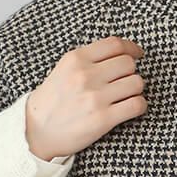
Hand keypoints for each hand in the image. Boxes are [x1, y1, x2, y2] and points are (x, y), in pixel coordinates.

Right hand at [24, 36, 147, 160]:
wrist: (36, 131)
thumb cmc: (52, 101)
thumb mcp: (63, 69)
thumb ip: (88, 59)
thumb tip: (121, 53)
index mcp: (75, 59)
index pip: (115, 44)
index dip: (131, 48)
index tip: (136, 54)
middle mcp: (85, 75)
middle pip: (128, 63)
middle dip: (130, 72)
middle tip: (125, 80)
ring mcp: (95, 97)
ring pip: (136, 83)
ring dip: (135, 90)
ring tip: (126, 95)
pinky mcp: (103, 119)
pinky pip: (137, 105)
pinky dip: (139, 106)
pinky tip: (131, 108)